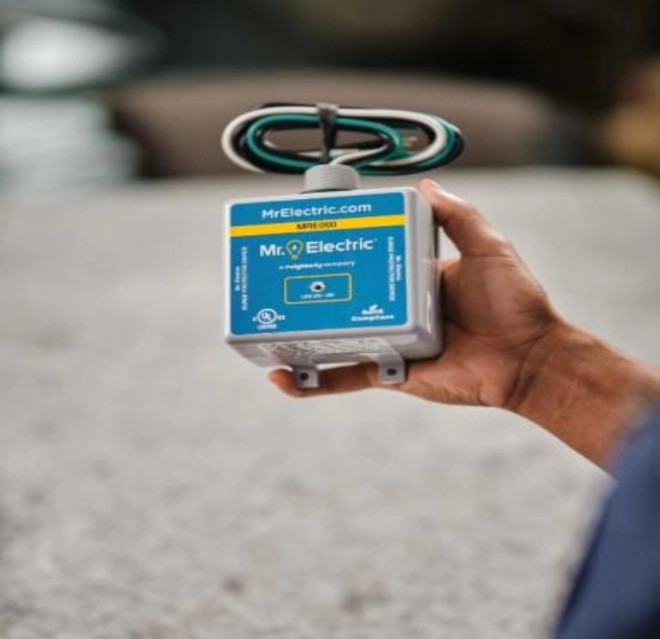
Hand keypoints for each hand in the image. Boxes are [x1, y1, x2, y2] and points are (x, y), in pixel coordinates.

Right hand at [269, 179, 562, 407]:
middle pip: (343, 299)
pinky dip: (313, 381)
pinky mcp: (389, 374)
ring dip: (299, 337)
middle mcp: (397, 310)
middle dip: (307, 292)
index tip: (310, 238)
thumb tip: (423, 185)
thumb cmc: (516, 303)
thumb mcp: (488, 247)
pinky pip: (345, 377)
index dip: (340, 251)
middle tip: (272, 278)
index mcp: (414, 280)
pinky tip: (282, 377)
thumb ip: (458, 216)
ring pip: (335, 339)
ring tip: (264, 327)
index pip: (367, 261)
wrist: (530, 358)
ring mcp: (390, 342)